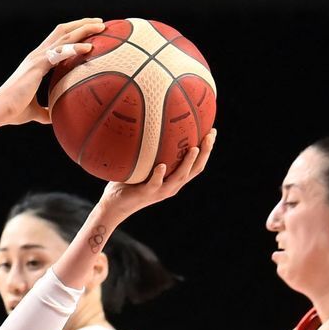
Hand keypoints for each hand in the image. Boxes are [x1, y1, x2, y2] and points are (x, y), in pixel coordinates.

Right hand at [0, 19, 106, 126]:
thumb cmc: (13, 111)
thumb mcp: (34, 111)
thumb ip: (45, 112)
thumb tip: (55, 118)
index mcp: (36, 62)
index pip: (57, 40)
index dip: (73, 33)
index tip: (89, 31)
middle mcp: (37, 55)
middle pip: (62, 31)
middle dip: (81, 24)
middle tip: (100, 22)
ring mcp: (37, 58)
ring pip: (64, 36)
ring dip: (83, 28)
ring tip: (101, 25)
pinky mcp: (37, 65)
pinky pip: (60, 52)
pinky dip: (75, 48)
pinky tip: (89, 47)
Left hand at [97, 127, 216, 217]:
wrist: (115, 205)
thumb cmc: (129, 181)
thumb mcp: (143, 164)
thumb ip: (151, 151)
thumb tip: (150, 124)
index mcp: (174, 179)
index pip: (196, 163)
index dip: (206, 149)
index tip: (212, 131)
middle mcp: (172, 186)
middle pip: (195, 169)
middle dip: (205, 152)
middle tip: (210, 136)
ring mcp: (160, 191)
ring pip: (179, 177)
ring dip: (187, 162)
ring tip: (194, 148)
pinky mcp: (146, 193)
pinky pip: (154, 183)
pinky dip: (159, 175)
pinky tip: (161, 165)